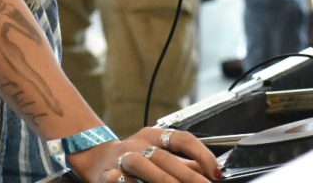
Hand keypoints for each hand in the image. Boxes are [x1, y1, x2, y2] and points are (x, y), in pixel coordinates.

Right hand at [67, 127, 221, 181]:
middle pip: (165, 157)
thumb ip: (185, 164)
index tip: (216, 171)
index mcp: (154, 135)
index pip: (182, 139)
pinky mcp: (107, 176)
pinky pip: (123, 181)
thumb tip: (213, 172)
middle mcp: (138, 143)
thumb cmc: (135, 158)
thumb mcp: (159, 155)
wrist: (95, 159)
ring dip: (165, 180)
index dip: (202, 154)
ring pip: (144, 166)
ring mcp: (121, 159)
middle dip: (189, 176)